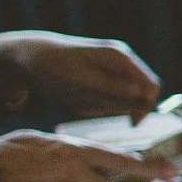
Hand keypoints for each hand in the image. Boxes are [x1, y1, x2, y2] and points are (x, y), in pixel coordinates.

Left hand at [0, 31, 159, 120]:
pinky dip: (95, 105)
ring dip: (105, 106)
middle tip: (92, 108)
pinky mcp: (104, 79)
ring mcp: (114, 71)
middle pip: (140, 94)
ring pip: (123, 99)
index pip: (150, 85)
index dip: (147, 106)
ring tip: (78, 98)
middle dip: (120, 107)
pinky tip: (76, 98)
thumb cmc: (53, 65)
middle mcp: (122, 63)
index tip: (131, 124)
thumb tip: (138, 92)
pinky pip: (108, 101)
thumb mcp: (80, 78)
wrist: (31, 57)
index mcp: (121, 58)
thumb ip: (110, 86)